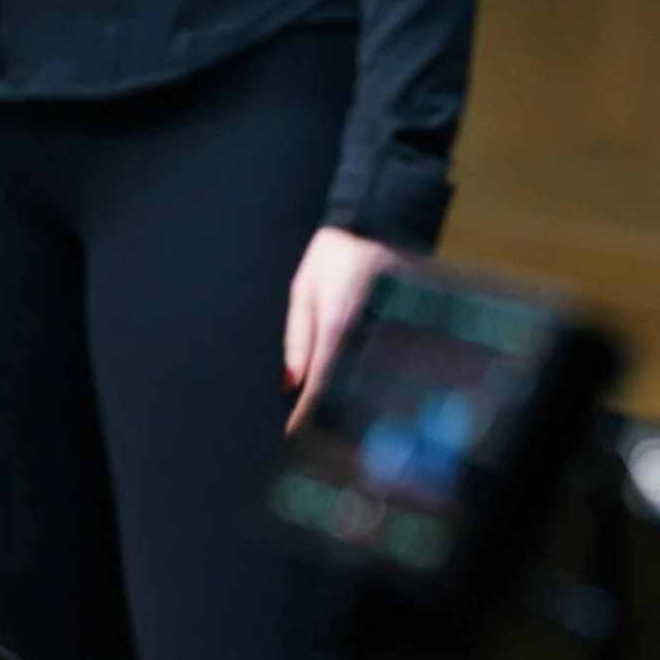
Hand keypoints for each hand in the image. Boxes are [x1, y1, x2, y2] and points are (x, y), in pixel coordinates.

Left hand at [284, 226, 404, 433]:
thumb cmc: (330, 256)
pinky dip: (336, 370)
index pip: (315, 384)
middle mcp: (353, 339)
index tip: (288, 432)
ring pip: (342, 373)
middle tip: (290, 424)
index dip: (301, 411)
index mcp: (333, 332)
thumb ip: (297, 335)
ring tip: (303, 407)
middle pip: (331, 383)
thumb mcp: (303, 290)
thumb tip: (288, 380)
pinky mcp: (371, 326)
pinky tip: (323, 376)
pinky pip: (351, 357)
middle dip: (311, 406)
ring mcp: (366, 334)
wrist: (370, 227)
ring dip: (323, 390)